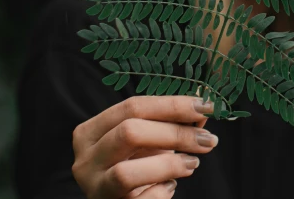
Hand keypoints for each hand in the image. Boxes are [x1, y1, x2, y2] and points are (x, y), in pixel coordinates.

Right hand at [72, 95, 217, 197]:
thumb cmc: (137, 164)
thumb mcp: (150, 138)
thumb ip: (172, 120)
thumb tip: (203, 103)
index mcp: (91, 132)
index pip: (132, 106)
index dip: (172, 105)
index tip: (205, 107)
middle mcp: (86, 160)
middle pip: (129, 133)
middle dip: (175, 133)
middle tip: (207, 139)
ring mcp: (94, 188)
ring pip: (126, 173)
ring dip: (169, 164)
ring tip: (193, 163)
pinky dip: (163, 191)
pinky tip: (170, 185)